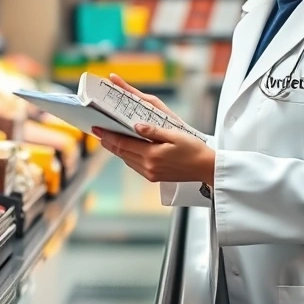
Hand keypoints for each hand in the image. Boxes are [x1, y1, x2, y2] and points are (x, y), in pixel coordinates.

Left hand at [96, 74, 213, 184]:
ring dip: (117, 150)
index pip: (124, 144)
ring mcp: (150, 173)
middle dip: (109, 142)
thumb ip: (153, 131)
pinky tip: (126, 150)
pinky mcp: (154, 177)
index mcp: (152, 155)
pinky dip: (127, 156)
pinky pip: (135, 165)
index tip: (97, 129)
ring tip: (108, 139)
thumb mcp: (174, 135)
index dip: (108, 136)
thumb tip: (135, 126)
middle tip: (98, 132)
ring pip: (127, 160)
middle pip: (122, 153)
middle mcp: (148, 166)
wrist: (205, 168)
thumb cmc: (193, 149)